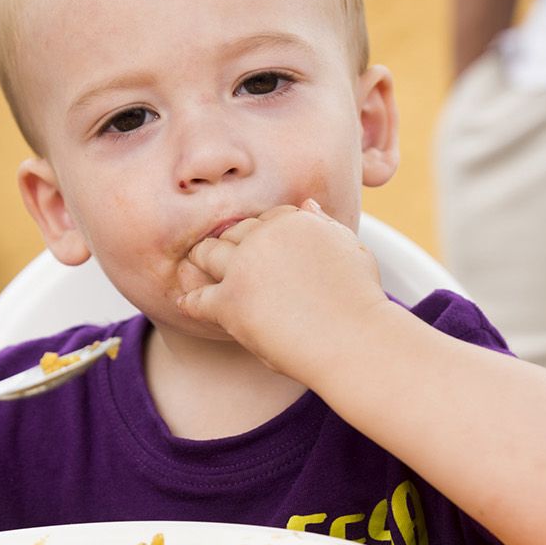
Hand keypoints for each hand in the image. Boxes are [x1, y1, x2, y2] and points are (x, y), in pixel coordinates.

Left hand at [176, 200, 387, 377]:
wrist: (354, 339)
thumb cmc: (360, 300)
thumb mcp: (351, 249)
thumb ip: (325, 225)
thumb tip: (307, 205)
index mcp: (294, 220)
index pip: (265, 219)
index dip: (259, 235)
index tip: (258, 251)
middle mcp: (265, 236)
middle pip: (233, 233)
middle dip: (228, 245)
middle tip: (216, 258)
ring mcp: (244, 267)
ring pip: (207, 255)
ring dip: (200, 262)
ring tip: (194, 272)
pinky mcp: (230, 301)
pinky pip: (198, 298)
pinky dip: (190, 301)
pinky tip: (185, 304)